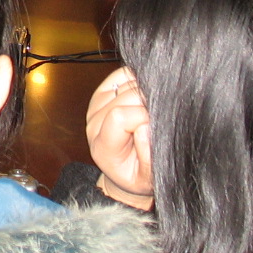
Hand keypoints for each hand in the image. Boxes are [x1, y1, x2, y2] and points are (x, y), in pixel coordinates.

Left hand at [85, 67, 153, 209]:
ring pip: (126, 84)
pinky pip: (123, 74)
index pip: (120, 116)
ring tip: (152, 113)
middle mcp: (94, 123)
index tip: (157, 127)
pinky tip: (145, 97)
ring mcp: (96, 106)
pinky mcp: (103, 92)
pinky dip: (139, 80)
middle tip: (158, 120)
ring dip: (145, 93)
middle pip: (125, 97)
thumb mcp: (148, 178)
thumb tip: (145, 127)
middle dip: (148, 104)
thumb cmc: (138, 175)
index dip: (144, 117)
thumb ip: (148, 158)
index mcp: (102, 146)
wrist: (125, 171)